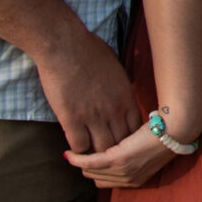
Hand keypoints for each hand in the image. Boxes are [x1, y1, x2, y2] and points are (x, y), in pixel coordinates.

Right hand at [33, 26, 140, 154]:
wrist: (65, 46)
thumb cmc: (89, 50)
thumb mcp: (116, 68)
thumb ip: (120, 87)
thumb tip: (121, 93)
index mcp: (126, 97)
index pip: (136, 129)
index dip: (129, 138)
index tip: (120, 141)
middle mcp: (114, 110)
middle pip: (122, 143)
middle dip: (115, 151)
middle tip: (105, 153)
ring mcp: (94, 116)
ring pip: (102, 149)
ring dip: (96, 154)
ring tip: (89, 155)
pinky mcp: (72, 119)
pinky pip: (80, 146)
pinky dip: (77, 151)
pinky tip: (72, 149)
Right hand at [66, 122, 182, 188]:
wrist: (176, 128)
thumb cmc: (163, 134)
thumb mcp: (144, 151)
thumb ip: (129, 157)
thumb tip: (112, 152)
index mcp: (136, 181)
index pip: (105, 182)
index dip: (95, 172)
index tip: (86, 160)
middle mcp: (129, 180)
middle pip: (96, 178)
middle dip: (86, 167)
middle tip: (78, 152)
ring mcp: (123, 171)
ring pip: (91, 171)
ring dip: (80, 162)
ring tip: (74, 150)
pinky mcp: (119, 159)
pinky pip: (90, 163)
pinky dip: (78, 159)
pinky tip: (69, 153)